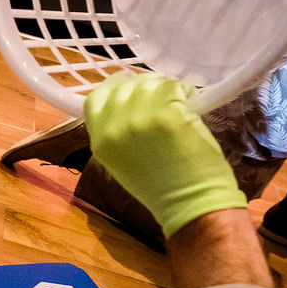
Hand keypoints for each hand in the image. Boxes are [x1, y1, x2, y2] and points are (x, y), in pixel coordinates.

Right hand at [84, 73, 244, 236]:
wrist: (190, 204)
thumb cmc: (162, 187)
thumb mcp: (123, 160)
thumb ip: (119, 131)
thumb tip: (131, 101)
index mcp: (101, 142)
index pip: (96, 99)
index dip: (113, 88)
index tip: (128, 84)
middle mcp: (115, 128)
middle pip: (124, 87)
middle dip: (144, 85)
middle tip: (162, 93)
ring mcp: (140, 120)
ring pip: (150, 83)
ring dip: (166, 87)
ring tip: (178, 100)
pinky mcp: (167, 115)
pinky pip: (173, 88)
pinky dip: (184, 91)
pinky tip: (190, 102)